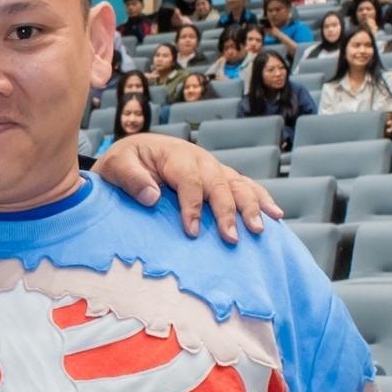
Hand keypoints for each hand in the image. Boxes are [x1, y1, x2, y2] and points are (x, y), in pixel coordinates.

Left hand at [93, 133, 282, 242]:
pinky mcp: (221, 177)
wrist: (134, 153)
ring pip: (238, 185)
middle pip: (219, 185)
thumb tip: (152, 196)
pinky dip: (261, 199)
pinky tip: (275, 215)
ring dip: (251, 206)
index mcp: (175, 156)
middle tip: (232, 238)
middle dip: (228, 212)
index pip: (189, 181)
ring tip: (260, 229)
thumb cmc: (124, 162)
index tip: (191, 232)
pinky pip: (245, 186)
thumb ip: (131, 179)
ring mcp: (213, 168)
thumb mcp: (116, 166)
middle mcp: (200, 160)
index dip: (191, 206)